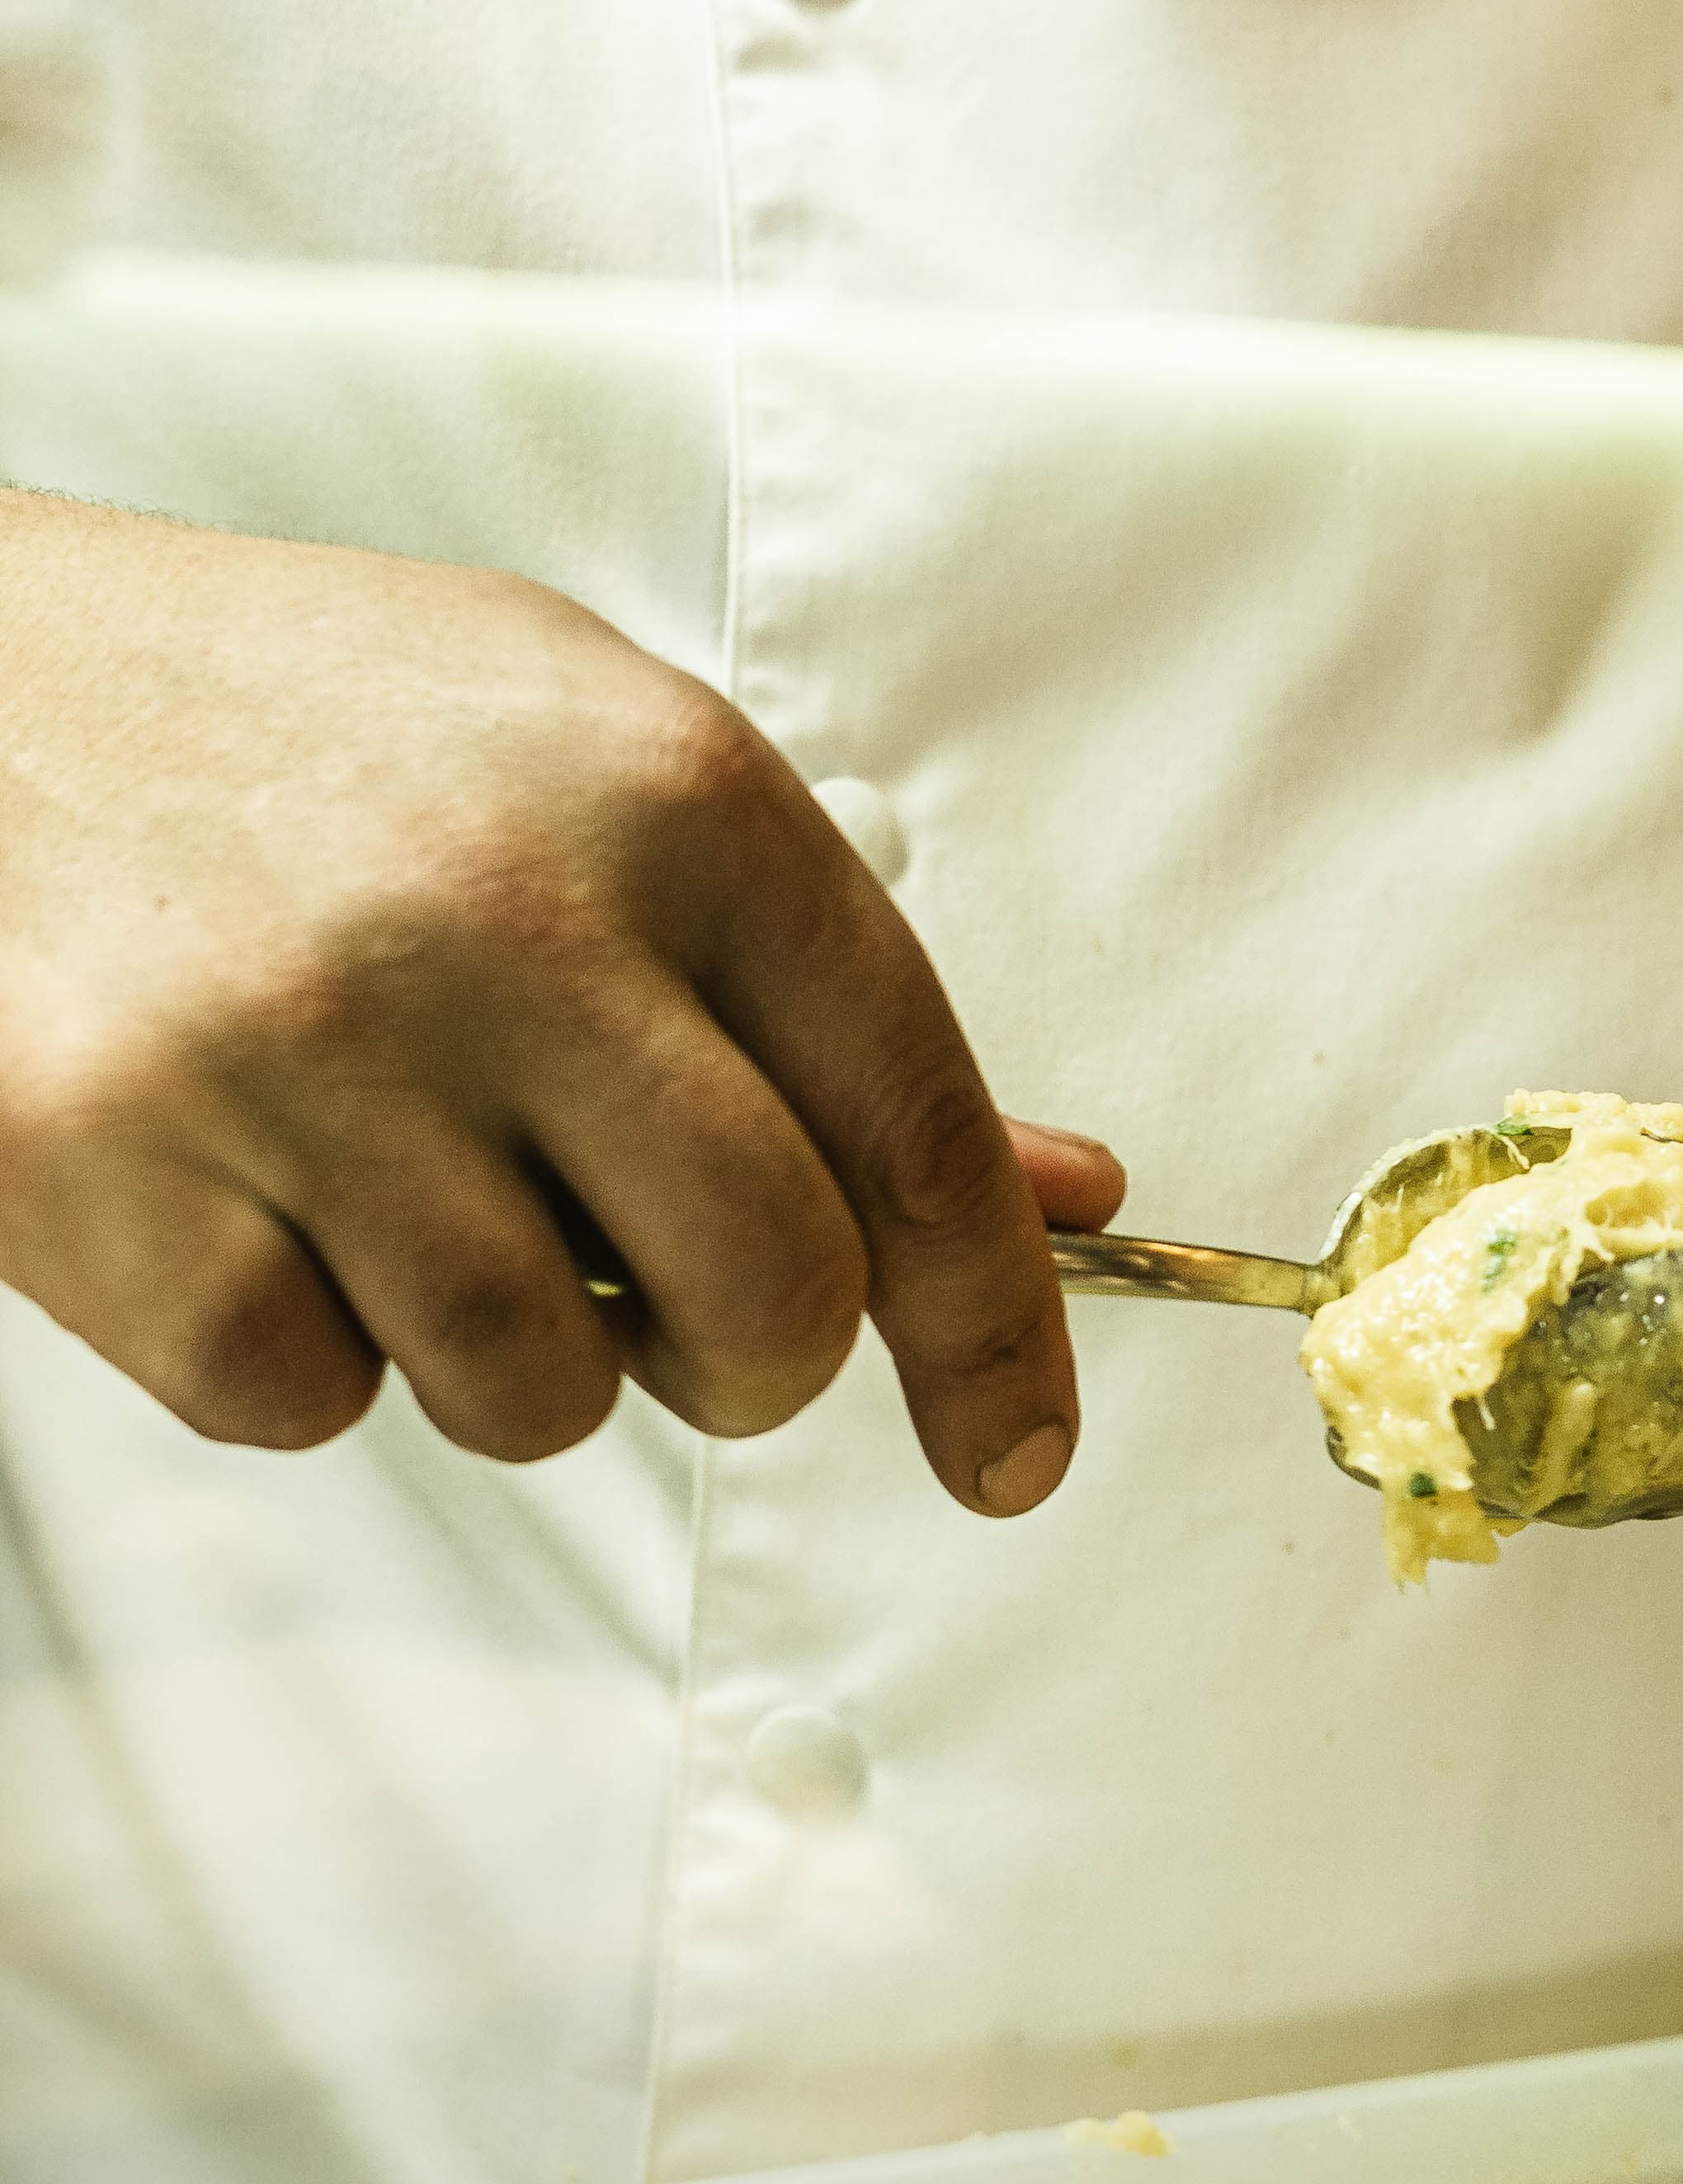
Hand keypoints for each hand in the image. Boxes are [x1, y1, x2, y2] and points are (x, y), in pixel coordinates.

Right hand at [0, 495, 1122, 1504]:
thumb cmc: (314, 733)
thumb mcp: (602, 778)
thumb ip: (824, 1001)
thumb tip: (1061, 1205)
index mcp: (676, 796)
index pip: (916, 1118)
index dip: (994, 1328)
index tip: (1012, 1451)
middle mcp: (508, 916)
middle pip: (770, 1295)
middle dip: (751, 1362)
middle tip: (670, 1311)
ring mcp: (306, 1052)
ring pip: (545, 1392)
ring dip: (513, 1357)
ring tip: (414, 1186)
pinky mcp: (120, 1178)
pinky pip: (317, 1405)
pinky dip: (309, 1348)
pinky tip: (259, 1188)